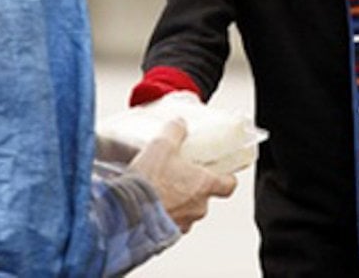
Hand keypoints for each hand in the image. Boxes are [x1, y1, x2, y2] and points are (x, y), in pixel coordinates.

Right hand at [128, 117, 237, 232]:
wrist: (128, 210)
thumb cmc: (151, 180)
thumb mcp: (163, 145)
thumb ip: (175, 131)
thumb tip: (179, 123)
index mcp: (205, 185)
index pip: (229, 185)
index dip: (226, 178)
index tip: (221, 173)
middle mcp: (199, 207)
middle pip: (205, 198)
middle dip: (193, 189)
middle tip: (179, 177)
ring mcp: (184, 223)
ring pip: (187, 212)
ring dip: (178, 203)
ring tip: (161, 191)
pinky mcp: (167, 235)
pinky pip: (171, 224)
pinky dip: (164, 215)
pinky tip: (150, 204)